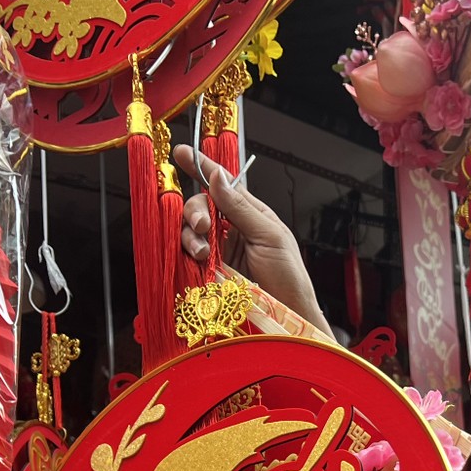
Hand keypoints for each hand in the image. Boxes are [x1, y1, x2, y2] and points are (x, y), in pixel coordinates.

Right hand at [174, 145, 332, 335]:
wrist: (286, 317)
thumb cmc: (288, 276)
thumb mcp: (269, 236)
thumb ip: (241, 208)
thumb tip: (218, 177)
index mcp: (250, 214)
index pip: (223, 185)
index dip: (202, 167)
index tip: (181, 153)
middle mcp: (232, 229)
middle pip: (200, 207)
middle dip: (195, 212)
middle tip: (203, 227)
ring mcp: (220, 251)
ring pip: (190, 231)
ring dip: (191, 237)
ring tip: (203, 253)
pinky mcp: (210, 272)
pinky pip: (188, 256)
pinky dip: (187, 255)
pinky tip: (198, 261)